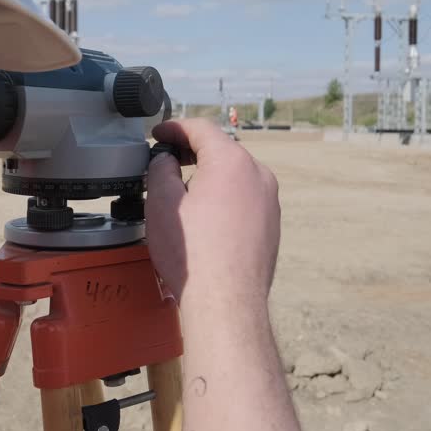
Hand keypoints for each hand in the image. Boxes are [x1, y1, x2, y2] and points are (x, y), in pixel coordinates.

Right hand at [144, 118, 280, 309]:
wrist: (226, 303)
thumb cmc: (194, 255)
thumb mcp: (161, 201)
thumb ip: (161, 168)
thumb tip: (167, 161)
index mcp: (232, 162)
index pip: (201, 129)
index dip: (174, 128)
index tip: (159, 134)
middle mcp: (258, 176)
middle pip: (222, 150)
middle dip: (192, 151)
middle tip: (167, 159)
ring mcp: (269, 202)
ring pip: (235, 176)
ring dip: (209, 176)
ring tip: (182, 192)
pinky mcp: (271, 225)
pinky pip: (245, 199)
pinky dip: (224, 198)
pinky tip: (204, 218)